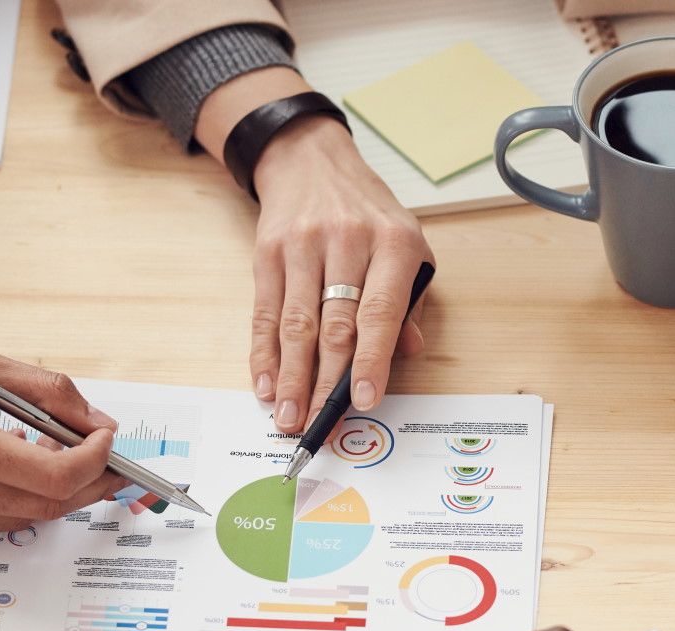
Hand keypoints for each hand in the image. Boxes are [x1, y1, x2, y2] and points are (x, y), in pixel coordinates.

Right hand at [0, 341, 126, 551]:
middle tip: (103, 461)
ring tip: (50, 458)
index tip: (107, 442)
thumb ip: (45, 392)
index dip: (96, 463)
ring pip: (16, 522)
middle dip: (86, 484)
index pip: (56, 477)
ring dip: (45, 494)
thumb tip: (97, 423)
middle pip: (45, 507)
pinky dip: (1, 503)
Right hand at [250, 115, 432, 431]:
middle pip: (334, 325)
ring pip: (296, 324)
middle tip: (318, 424)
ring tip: (289, 416)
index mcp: (393, 243)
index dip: (372, 360)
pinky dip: (264, 353)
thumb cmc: (368, 215)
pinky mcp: (268, 252)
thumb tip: (407, 353)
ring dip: (291, 376)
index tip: (365, 400)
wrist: (312, 162)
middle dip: (325, 382)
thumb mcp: (408, 246)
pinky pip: (265, 312)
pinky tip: (266, 383)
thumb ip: (410, 303)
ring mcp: (303, 245)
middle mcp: (348, 241)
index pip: (381, 312)